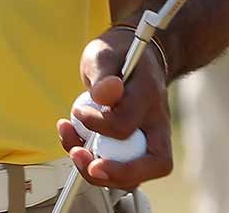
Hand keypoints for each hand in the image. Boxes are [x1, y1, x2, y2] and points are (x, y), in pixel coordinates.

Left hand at [55, 27, 171, 191]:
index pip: (128, 124)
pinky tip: (72, 139)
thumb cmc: (119, 55)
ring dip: (97, 170)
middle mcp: (156, 125)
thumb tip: (104, 95)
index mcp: (150, 98)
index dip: (100, 124)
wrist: (132, 59)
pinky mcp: (132, 148)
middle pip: (152, 164)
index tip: (80, 112)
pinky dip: (91, 161)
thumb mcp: (105, 53)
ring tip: (72, 149)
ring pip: (134, 175)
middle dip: (114, 171)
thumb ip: (104, 73)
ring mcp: (147, 140)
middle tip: (79, 157)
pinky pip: (116, 165)